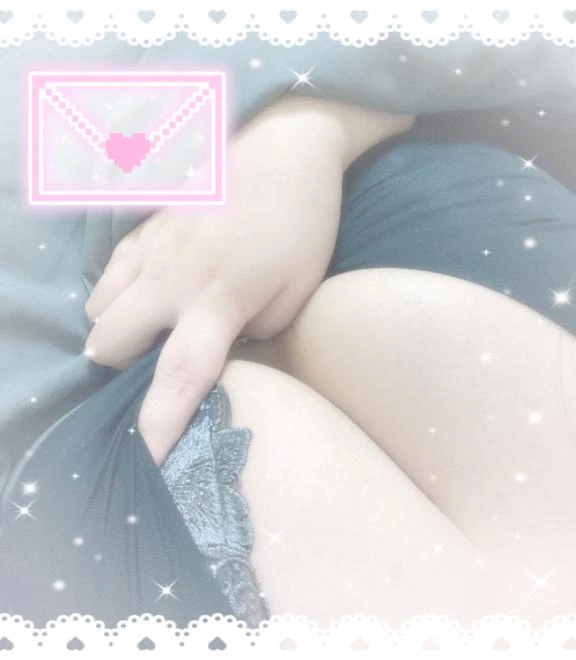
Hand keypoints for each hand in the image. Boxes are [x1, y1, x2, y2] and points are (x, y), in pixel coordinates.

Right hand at [84, 96, 412, 464]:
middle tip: (157, 363)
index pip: (180, 378)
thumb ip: (260, 331)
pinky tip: (152, 286)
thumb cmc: (303, 221)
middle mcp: (171, 279)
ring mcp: (152, 247)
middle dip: (122, 367)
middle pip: (110, 343)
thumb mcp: (299, 289)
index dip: (160, 425)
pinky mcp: (147, 222)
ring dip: (118, 328)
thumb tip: (229, 347)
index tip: (149, 460)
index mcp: (216, 302)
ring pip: (100, 305)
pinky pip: (111, 268)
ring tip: (153, 325)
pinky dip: (120, 290)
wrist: (285, 143)